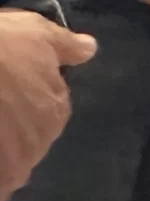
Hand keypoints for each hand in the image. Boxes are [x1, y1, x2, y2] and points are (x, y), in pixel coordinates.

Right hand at [0, 10, 92, 199]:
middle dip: (13, 132)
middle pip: (27, 143)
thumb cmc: (3, 47)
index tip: (8, 95)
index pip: (47, 115)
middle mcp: (38, 143)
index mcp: (55, 112)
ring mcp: (11, 165)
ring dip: (4, 153)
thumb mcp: (39, 35)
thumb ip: (67, 47)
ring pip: (9, 163)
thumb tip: (90, 49)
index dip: (26, 105)